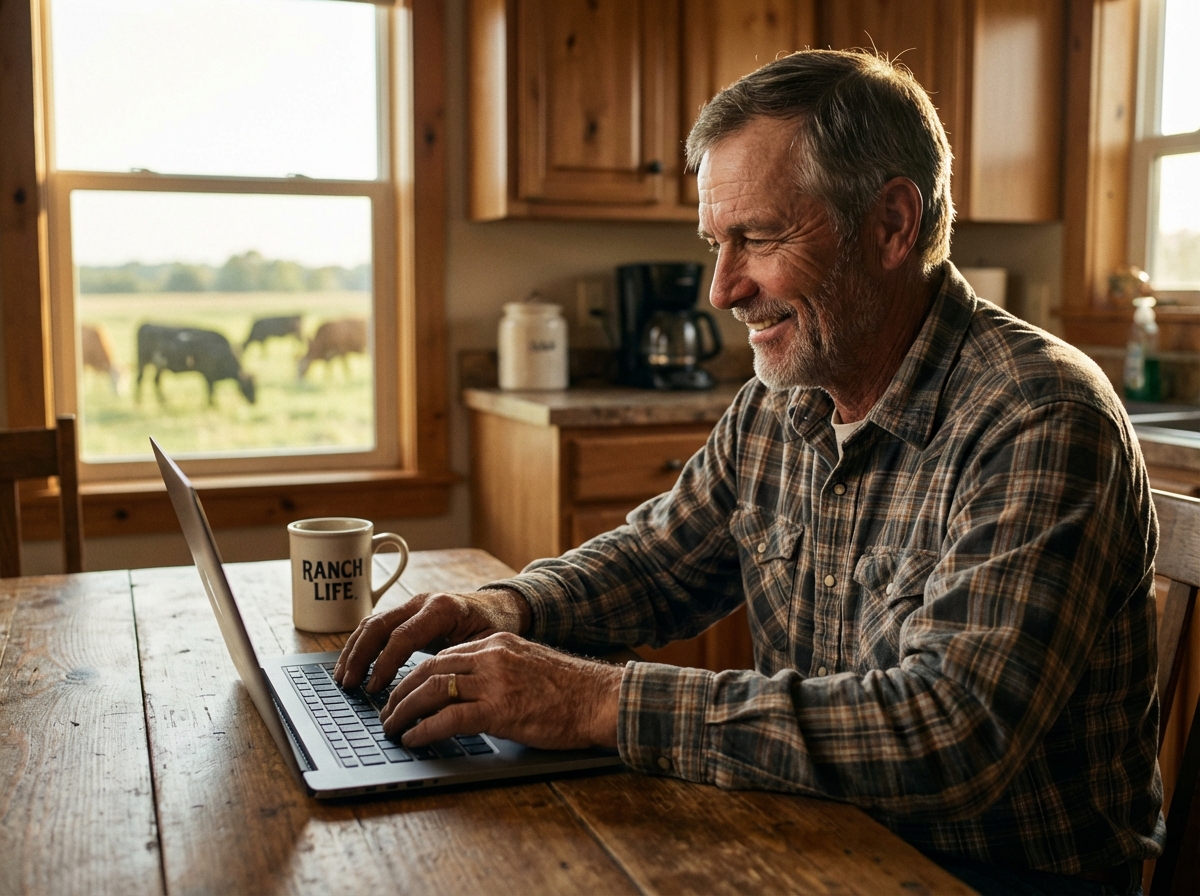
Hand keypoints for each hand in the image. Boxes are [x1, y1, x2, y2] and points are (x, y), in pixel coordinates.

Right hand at [333, 588, 530, 691]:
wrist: (502, 605)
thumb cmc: (496, 627)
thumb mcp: (486, 646)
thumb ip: (459, 663)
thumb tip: (432, 693)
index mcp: (442, 609)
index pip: (402, 636)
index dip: (385, 664)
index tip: (374, 688)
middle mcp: (423, 602)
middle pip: (380, 625)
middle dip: (360, 656)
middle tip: (349, 684)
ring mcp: (412, 604)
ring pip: (373, 623)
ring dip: (355, 650)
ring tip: (343, 677)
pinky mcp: (407, 612)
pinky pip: (377, 625)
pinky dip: (361, 644)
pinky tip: (353, 664)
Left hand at [380, 632, 622, 749]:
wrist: (599, 699)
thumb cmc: (571, 690)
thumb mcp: (528, 665)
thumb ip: (498, 671)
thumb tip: (470, 691)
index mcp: (497, 643)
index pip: (444, 655)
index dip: (416, 675)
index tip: (403, 692)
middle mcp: (491, 656)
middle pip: (429, 669)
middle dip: (401, 692)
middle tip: (388, 712)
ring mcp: (494, 682)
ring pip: (432, 690)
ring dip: (405, 711)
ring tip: (393, 728)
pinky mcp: (499, 710)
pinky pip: (448, 719)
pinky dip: (424, 730)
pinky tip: (414, 739)